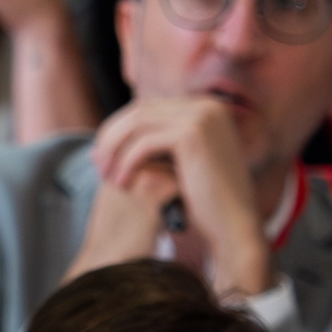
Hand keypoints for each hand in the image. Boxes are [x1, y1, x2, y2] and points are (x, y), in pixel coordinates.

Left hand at [87, 97, 270, 296]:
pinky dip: (127, 162)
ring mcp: (202, 116)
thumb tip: (106, 137)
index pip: (150, 107)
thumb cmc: (206, 202)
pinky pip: (144, 143)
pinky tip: (120, 184)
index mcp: (206, 107)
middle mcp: (207, 104)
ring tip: (105, 176)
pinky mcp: (193, 135)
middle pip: (141, 110)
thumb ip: (154, 144)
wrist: (234, 226)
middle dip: (113, 136)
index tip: (102, 155)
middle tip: (97, 164)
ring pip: (138, 124)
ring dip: (115, 150)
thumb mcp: (179, 164)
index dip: (120, 129)